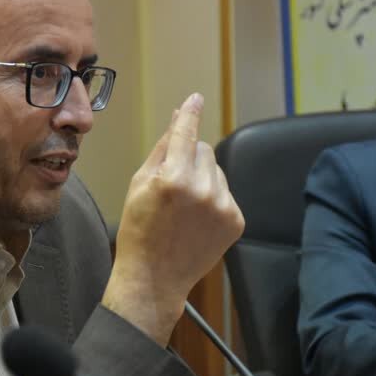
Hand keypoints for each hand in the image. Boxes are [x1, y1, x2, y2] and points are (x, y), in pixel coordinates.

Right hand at [102, 93, 244, 345]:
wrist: (155, 278)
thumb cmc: (139, 230)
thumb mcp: (138, 185)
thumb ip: (161, 149)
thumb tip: (177, 119)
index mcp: (173, 178)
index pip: (185, 133)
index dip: (190, 113)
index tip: (195, 98)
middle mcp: (203, 189)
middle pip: (203, 149)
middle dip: (189, 157)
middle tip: (172, 183)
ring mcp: (224, 206)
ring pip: (216, 170)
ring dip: (202, 177)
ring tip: (184, 205)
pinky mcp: (236, 220)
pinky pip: (226, 192)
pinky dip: (213, 197)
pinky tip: (196, 218)